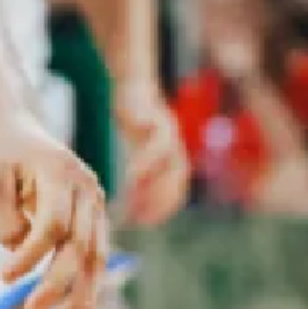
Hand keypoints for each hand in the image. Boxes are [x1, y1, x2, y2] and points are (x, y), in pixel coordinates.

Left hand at [0, 96, 106, 308]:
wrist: (9, 124)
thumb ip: (6, 222)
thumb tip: (23, 254)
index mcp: (59, 171)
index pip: (51, 225)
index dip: (28, 256)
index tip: (1, 277)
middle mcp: (85, 186)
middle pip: (79, 244)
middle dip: (58, 282)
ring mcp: (94, 200)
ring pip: (96, 255)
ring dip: (84, 294)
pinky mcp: (92, 214)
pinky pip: (93, 254)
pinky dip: (86, 284)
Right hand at [112, 82, 188, 226]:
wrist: (133, 86)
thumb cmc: (135, 121)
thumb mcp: (138, 147)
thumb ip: (139, 171)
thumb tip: (129, 200)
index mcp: (174, 154)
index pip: (177, 187)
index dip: (165, 207)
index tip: (146, 222)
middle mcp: (176, 144)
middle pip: (177, 176)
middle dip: (161, 199)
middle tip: (140, 216)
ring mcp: (167, 129)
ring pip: (169, 159)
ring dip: (154, 181)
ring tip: (134, 197)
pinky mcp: (154, 116)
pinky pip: (154, 141)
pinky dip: (146, 159)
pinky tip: (131, 172)